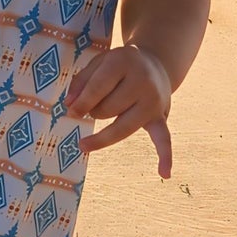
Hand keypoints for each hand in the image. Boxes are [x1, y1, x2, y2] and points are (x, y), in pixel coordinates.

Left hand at [66, 44, 173, 173]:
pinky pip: (164, 139)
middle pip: (108, 110)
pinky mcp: (160, 117)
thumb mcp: (98, 63)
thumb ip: (81, 82)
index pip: (98, 87)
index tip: (71, 112)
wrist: (155, 64)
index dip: (81, 102)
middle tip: (96, 104)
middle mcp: (142, 81)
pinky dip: (165, 156)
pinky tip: (164, 173)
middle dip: (95, 111)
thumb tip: (70, 107)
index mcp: (124, 62)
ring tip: (99, 123)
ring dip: (105, 131)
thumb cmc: (118, 66)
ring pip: (121, 128)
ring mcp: (153, 101)